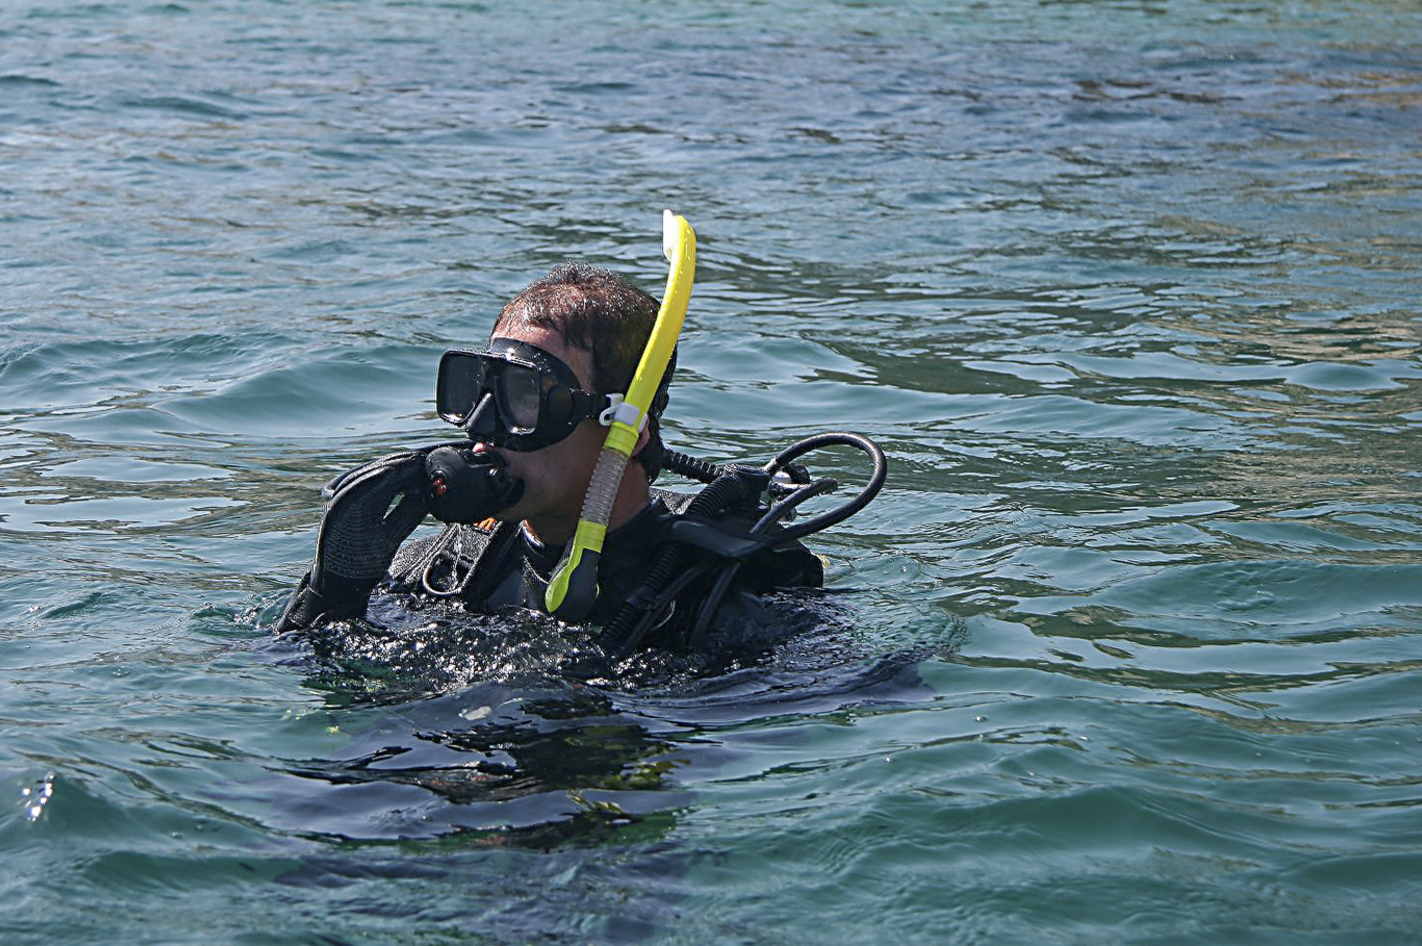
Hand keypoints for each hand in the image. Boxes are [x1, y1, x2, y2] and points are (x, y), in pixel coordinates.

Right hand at [275, 450, 430, 630]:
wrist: (340, 591)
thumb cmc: (363, 564)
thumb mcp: (392, 535)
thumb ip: (406, 514)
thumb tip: (428, 493)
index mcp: (366, 506)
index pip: (389, 481)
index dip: (407, 470)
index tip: (426, 462)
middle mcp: (352, 503)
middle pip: (377, 476)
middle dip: (400, 464)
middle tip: (421, 457)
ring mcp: (341, 509)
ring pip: (365, 480)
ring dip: (388, 468)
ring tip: (409, 460)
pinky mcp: (334, 517)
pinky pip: (351, 495)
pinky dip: (368, 482)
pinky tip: (386, 473)